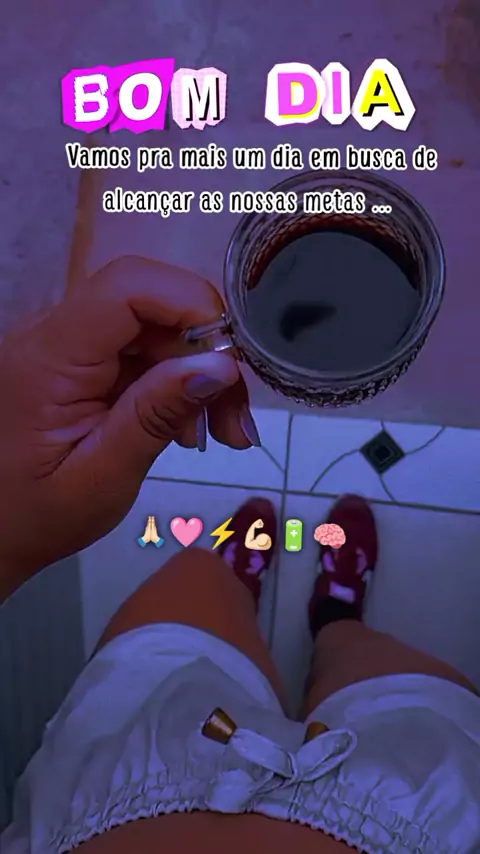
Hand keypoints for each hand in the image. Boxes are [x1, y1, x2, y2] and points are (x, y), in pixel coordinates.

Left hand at [0, 255, 256, 598]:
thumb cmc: (36, 516)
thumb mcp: (103, 477)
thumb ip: (157, 415)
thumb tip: (221, 366)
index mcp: (48, 357)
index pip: (127, 286)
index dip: (190, 304)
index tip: (231, 363)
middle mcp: (51, 333)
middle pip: (149, 303)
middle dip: (206, 351)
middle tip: (237, 421)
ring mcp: (65, 344)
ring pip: (153, 326)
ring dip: (197, 371)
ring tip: (222, 433)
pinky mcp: (78, 360)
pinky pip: (139, 350)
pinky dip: (175, 382)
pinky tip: (190, 426)